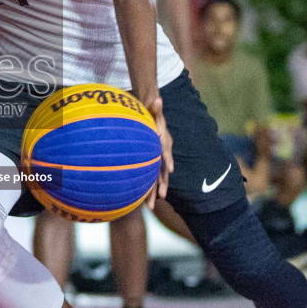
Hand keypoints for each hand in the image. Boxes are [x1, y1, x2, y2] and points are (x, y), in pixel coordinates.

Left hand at [144, 93, 170, 208]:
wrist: (152, 115)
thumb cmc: (151, 111)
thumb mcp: (153, 107)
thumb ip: (155, 106)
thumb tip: (157, 99)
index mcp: (162, 144)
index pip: (165, 158)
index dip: (166, 167)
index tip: (167, 178)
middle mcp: (161, 155)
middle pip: (161, 174)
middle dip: (159, 189)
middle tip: (155, 205)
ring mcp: (155, 160)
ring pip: (155, 179)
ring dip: (153, 193)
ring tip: (150, 208)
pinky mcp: (148, 164)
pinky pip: (147, 178)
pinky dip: (145, 188)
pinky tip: (139, 201)